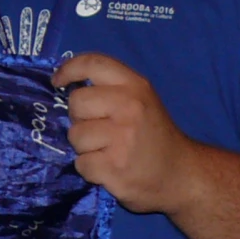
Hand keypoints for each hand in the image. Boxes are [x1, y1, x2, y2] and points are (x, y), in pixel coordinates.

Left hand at [54, 52, 200, 213]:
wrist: (181, 175)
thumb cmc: (153, 136)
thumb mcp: (141, 101)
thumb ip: (110, 90)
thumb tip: (65, 83)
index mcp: (136, 86)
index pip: (94, 63)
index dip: (69, 69)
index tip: (58, 82)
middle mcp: (129, 107)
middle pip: (76, 103)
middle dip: (81, 118)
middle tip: (102, 130)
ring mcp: (122, 137)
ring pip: (75, 136)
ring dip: (86, 147)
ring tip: (110, 151)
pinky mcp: (115, 166)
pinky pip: (81, 164)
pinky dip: (91, 170)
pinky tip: (112, 169)